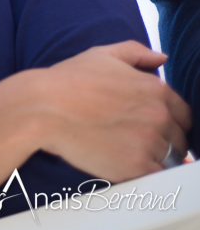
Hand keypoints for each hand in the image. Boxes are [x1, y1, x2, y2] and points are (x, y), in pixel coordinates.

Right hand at [38, 41, 191, 182]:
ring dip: (154, 158)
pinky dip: (145, 174)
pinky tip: (124, 163)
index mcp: (155, 88)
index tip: (155, 126)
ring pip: (169, 159)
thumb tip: (161, 57)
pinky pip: (156, 177)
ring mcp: (149, 141)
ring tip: (126, 151)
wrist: (45, 108)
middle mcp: (158, 115)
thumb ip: (137, 52)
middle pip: (179, 139)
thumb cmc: (69, 80)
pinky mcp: (136, 166)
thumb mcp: (103, 54)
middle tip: (136, 140)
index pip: (183, 113)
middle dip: (164, 141)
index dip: (171, 121)